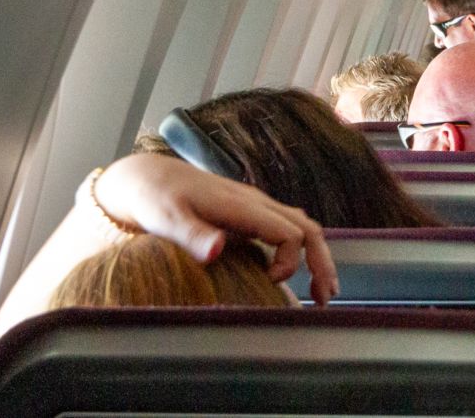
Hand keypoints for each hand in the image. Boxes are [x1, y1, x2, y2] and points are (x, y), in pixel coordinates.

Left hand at [95, 154, 337, 303]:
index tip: (270, 282)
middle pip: (307, 229)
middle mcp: (257, 204)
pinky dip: (301, 253)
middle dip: (321, 263)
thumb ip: (193, 235)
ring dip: (317, 258)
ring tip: (322, 293)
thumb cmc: (156, 199)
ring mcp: (256, 208)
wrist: (149, 177)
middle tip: (325, 298)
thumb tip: (218, 252)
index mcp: (243, 206)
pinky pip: (288, 230)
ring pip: (302, 228)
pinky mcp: (249, 215)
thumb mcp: (166, 219)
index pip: (289, 232)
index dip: (290, 260)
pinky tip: (296, 273)